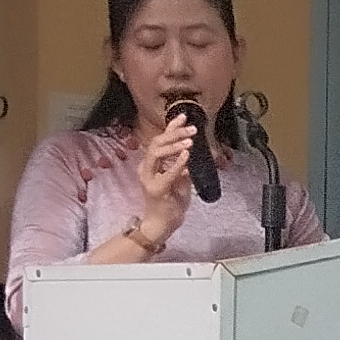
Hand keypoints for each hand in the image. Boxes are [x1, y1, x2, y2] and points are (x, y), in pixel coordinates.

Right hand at [129, 112, 197, 248]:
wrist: (162, 224)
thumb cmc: (171, 201)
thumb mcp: (180, 178)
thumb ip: (182, 164)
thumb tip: (190, 148)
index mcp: (150, 163)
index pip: (159, 140)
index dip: (170, 127)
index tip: (183, 116)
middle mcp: (146, 168)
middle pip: (156, 143)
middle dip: (174, 133)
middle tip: (192, 129)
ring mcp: (149, 178)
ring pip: (156, 154)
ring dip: (174, 145)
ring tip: (189, 141)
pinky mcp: (156, 189)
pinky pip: (166, 173)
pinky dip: (177, 163)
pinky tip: (186, 155)